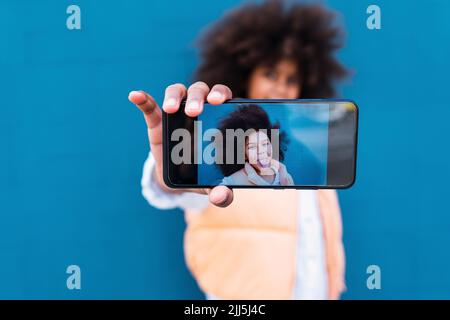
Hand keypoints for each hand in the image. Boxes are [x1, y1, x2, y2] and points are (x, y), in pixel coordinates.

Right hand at [128, 81, 233, 206]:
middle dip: (198, 97)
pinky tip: (135, 95)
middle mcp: (199, 110)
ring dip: (173, 96)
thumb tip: (221, 197)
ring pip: (177, 92)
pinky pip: (149, 105)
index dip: (221, 94)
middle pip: (200, 91)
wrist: (177, 178)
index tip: (219, 101)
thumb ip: (221, 192)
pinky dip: (142, 99)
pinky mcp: (157, 121)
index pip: (223, 97)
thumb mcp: (211, 185)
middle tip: (195, 111)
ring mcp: (177, 113)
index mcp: (217, 119)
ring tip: (170, 108)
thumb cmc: (201, 174)